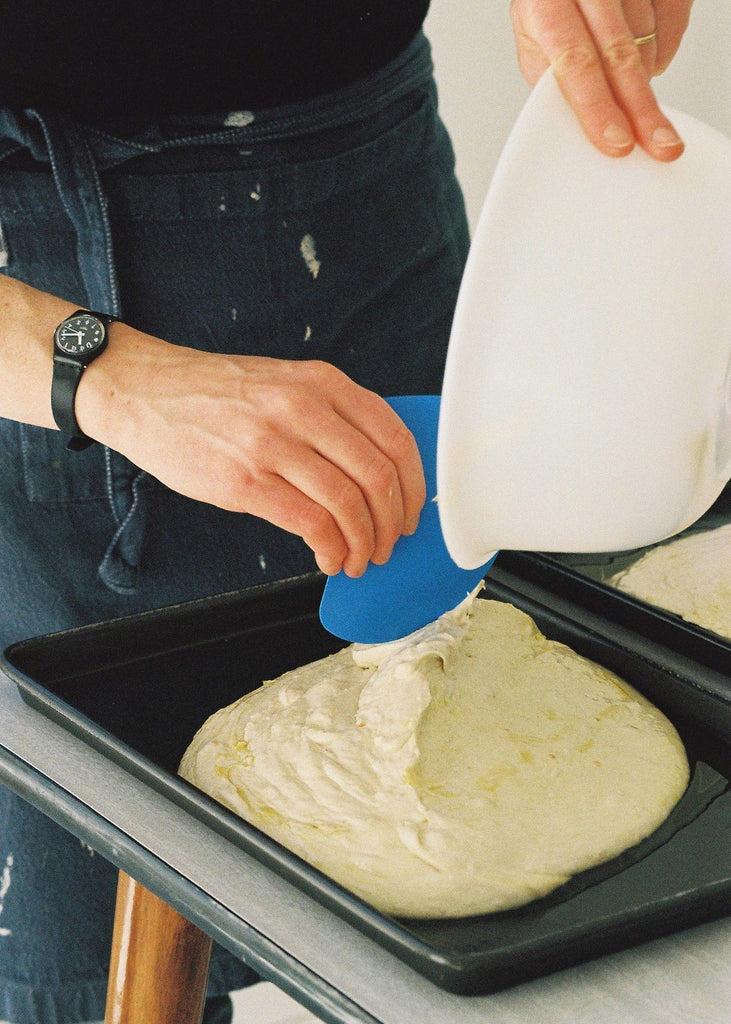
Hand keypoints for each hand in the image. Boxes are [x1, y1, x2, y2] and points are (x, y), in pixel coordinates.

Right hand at [77, 330, 425, 577]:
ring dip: (364, 543)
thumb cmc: (216, 395)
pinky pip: (311, 524)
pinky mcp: (246, 481)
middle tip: (388, 545)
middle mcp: (304, 409)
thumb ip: (331, 416)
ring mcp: (274, 444)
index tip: (411, 513)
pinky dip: (331, 550)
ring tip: (358, 559)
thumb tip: (376, 473)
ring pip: (349, 504)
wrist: (146, 392)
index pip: (396, 439)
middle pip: (379, 476)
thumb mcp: (285, 382)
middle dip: (393, 524)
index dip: (414, 487)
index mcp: (323, 383)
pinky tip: (328, 559)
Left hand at [509, 0, 692, 159]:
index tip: (617, 141)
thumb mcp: (535, 38)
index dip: (597, 105)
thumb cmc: (553, 5)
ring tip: (627, 85)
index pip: (574, 61)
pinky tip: (646, 57)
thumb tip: (579, 127)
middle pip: (619, 54)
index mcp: (547, 5)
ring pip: (647, 40)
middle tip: (658, 143)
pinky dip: (662, 50)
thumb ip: (551, 76)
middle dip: (640, 107)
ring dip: (642, 76)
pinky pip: (672, 21)